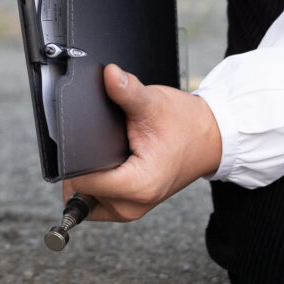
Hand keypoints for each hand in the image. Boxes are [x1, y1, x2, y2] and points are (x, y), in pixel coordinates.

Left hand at [63, 64, 222, 222]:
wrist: (208, 139)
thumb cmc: (185, 125)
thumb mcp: (153, 103)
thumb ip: (127, 90)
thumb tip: (109, 74)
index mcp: (139, 185)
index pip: (83, 181)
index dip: (75, 157)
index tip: (80, 138)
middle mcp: (132, 205)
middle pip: (80, 189)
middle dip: (81, 164)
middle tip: (97, 140)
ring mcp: (129, 209)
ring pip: (84, 197)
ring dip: (87, 174)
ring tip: (104, 149)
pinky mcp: (128, 205)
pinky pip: (95, 198)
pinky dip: (94, 181)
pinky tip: (105, 161)